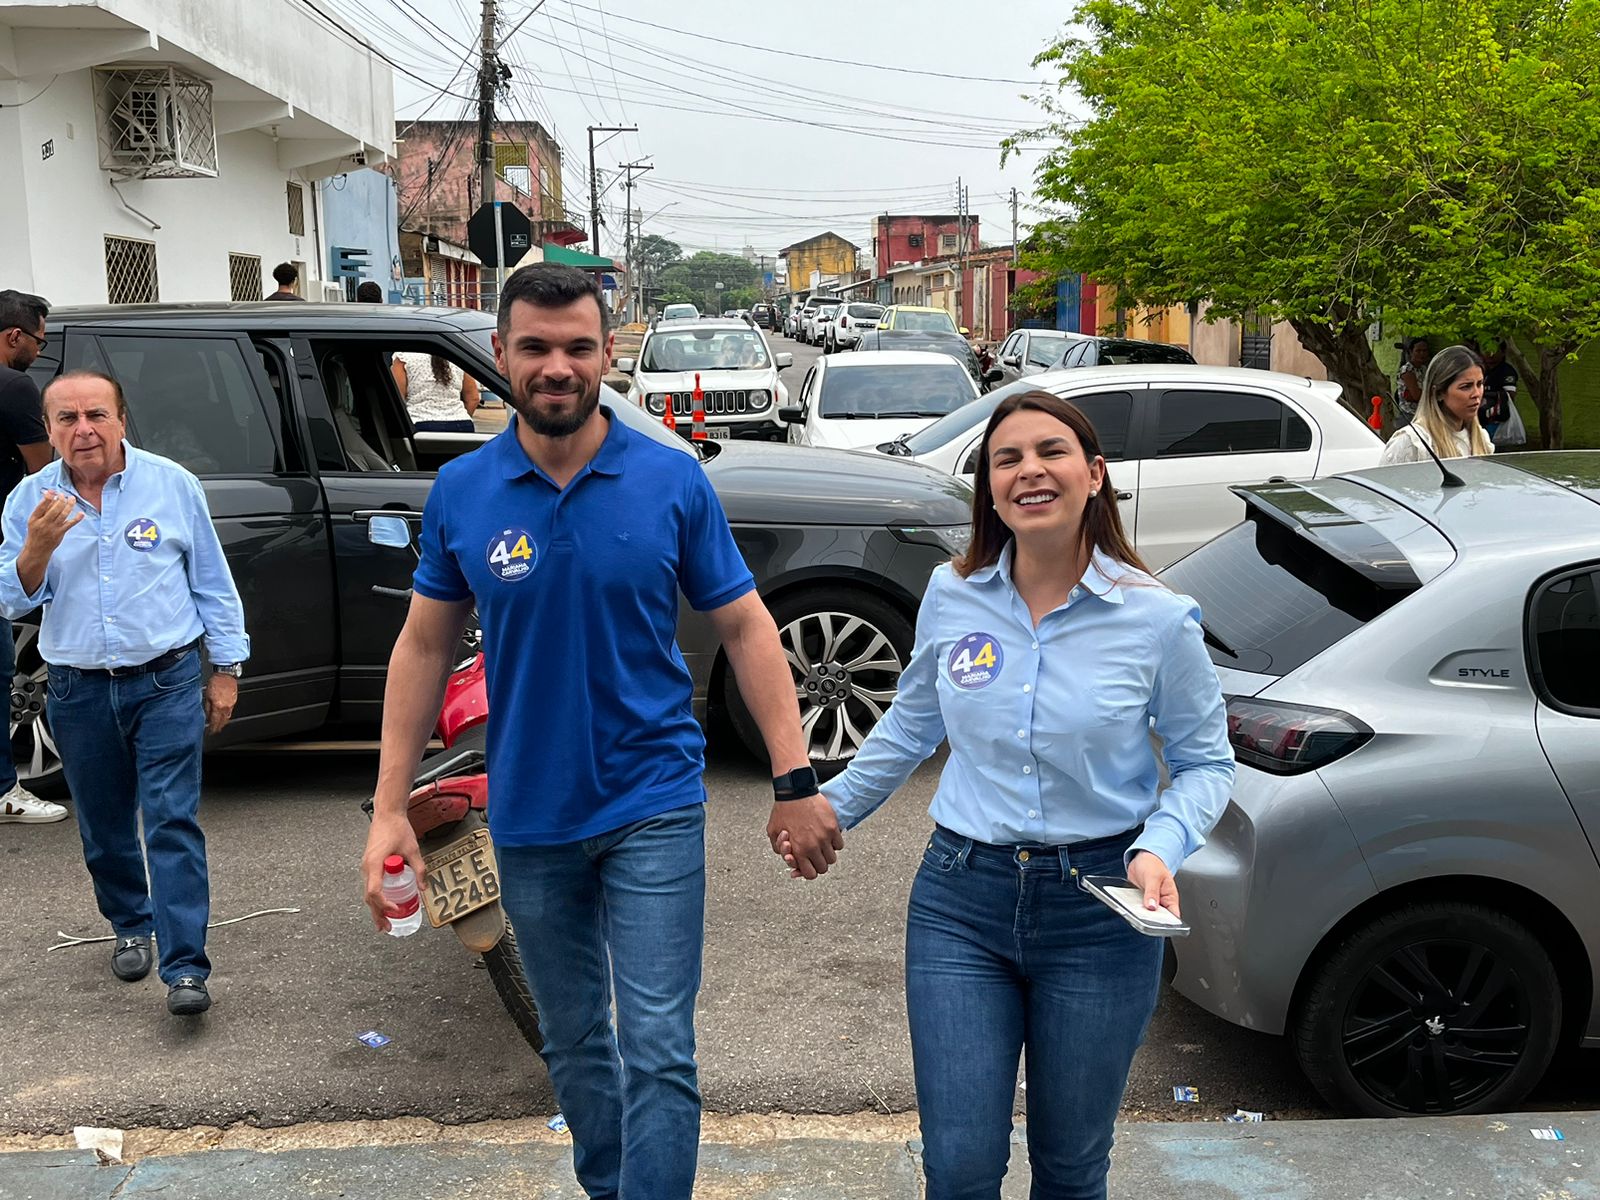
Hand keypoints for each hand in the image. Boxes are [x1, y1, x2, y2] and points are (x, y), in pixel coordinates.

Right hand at [24, 491, 82, 557]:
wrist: (37, 548)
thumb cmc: (36, 532)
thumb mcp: (34, 521)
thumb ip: (42, 510)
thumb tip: (52, 497)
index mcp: (34, 519)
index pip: (41, 507)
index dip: (47, 498)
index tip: (52, 492)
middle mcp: (44, 523)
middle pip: (54, 510)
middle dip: (60, 501)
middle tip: (63, 495)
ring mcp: (53, 528)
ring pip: (63, 515)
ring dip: (69, 506)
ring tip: (72, 499)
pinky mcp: (60, 533)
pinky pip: (70, 524)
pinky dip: (76, 519)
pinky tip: (81, 513)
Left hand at [202, 673, 236, 733]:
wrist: (225, 675)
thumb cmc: (215, 682)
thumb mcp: (207, 695)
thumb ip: (207, 707)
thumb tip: (207, 715)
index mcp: (218, 706)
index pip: (215, 720)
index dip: (213, 727)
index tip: (211, 731)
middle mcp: (225, 707)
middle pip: (222, 720)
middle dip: (219, 727)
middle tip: (215, 731)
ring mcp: (231, 704)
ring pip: (227, 717)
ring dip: (224, 722)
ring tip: (221, 726)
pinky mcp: (234, 701)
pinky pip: (230, 711)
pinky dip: (227, 716)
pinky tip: (225, 716)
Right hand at [362, 812, 426, 931]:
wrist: (387, 814)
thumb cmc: (397, 828)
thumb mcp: (413, 849)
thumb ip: (419, 869)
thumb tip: (424, 888)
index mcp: (374, 864)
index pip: (374, 891)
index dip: (384, 904)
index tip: (396, 911)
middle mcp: (367, 867)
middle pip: (369, 897)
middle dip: (378, 914)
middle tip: (388, 927)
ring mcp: (366, 866)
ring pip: (368, 892)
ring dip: (376, 908)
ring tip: (384, 922)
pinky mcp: (369, 864)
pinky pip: (371, 885)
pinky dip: (376, 897)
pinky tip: (384, 904)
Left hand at [766, 792, 841, 880]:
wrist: (794, 792)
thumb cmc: (783, 810)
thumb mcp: (773, 832)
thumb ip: (779, 849)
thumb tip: (789, 858)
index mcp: (798, 850)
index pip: (810, 874)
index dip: (808, 872)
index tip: (807, 866)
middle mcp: (813, 846)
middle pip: (823, 868)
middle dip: (817, 864)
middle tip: (814, 856)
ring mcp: (824, 837)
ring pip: (832, 858)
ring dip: (826, 855)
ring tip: (820, 847)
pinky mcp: (832, 827)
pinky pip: (839, 844)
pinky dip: (834, 844)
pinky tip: (827, 838)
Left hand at [1127, 850, 1180, 919]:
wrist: (1142, 857)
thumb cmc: (1153, 864)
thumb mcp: (1153, 877)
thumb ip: (1152, 892)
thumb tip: (1152, 907)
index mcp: (1170, 898)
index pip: (1173, 916)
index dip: (1168, 923)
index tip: (1159, 925)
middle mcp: (1161, 902)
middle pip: (1158, 918)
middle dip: (1150, 920)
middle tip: (1142, 919)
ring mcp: (1150, 902)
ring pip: (1146, 914)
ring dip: (1139, 915)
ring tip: (1133, 913)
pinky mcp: (1139, 901)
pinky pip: (1136, 908)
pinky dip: (1132, 909)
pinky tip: (1127, 908)